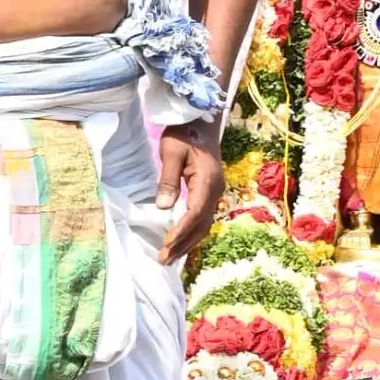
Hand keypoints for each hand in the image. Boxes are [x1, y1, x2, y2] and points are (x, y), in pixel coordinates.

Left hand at [155, 119, 226, 263]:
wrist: (202, 120)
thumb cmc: (184, 132)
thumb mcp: (170, 152)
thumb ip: (168, 180)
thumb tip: (163, 207)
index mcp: (207, 181)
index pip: (194, 213)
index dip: (181, 232)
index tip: (166, 245)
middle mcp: (215, 190)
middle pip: (202, 225)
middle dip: (183, 244)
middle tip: (164, 259)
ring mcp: (215, 191)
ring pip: (204, 224)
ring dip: (188, 242)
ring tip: (170, 257)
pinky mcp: (211, 191)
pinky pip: (203, 217)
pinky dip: (192, 232)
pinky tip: (181, 240)